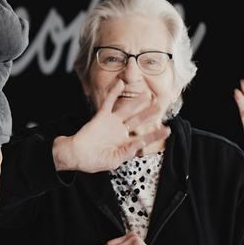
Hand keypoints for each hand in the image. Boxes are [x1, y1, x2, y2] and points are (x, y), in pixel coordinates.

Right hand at [53, 80, 168, 172]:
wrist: (76, 156)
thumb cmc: (94, 161)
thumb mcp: (114, 160)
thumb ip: (128, 151)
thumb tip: (141, 142)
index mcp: (125, 144)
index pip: (144, 137)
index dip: (155, 134)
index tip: (168, 130)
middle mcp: (120, 132)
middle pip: (138, 120)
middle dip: (149, 113)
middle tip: (160, 104)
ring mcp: (112, 123)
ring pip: (127, 109)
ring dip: (136, 101)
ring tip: (146, 93)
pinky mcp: (101, 117)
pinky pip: (109, 102)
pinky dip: (114, 92)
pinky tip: (121, 83)